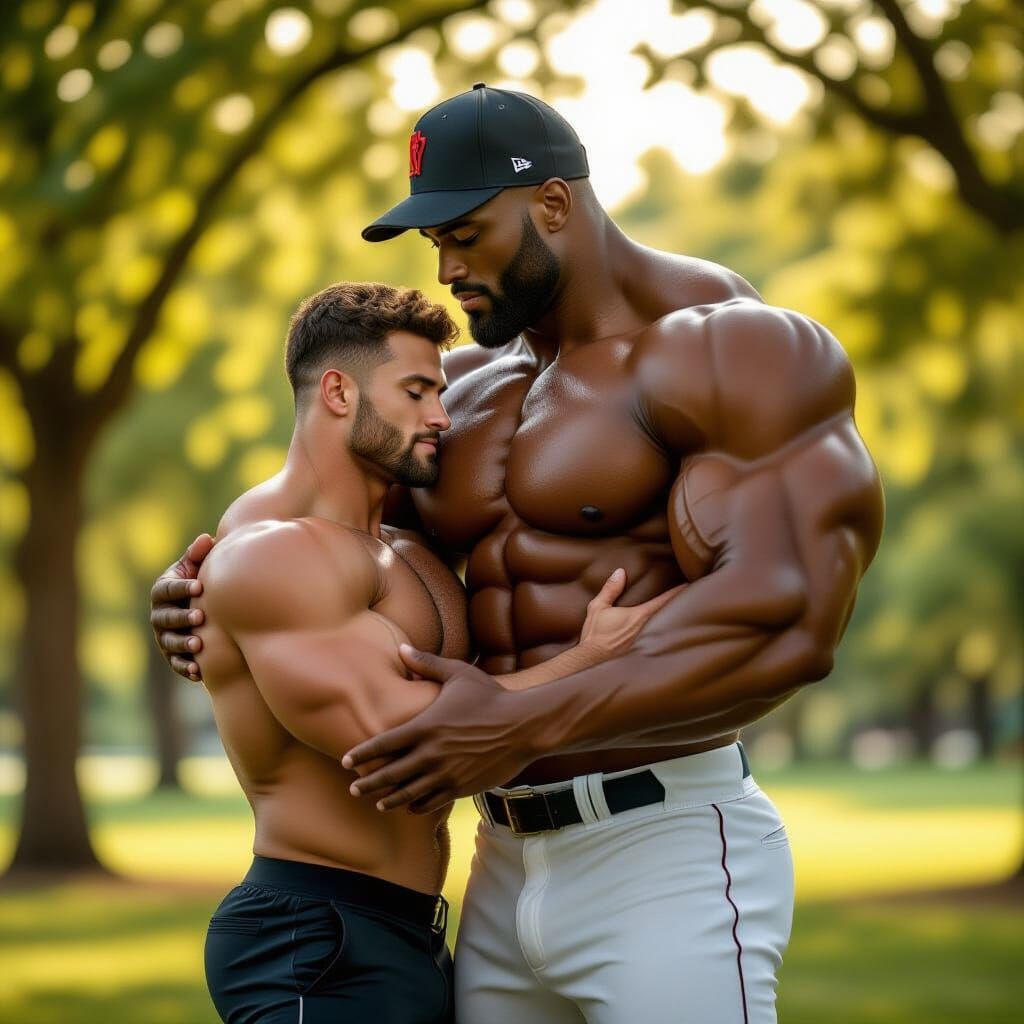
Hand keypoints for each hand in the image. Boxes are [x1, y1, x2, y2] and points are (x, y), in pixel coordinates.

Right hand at [149, 533, 213, 680]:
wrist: (206, 613)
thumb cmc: (201, 584)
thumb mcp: (196, 569)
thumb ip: (199, 556)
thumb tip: (207, 539)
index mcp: (163, 590)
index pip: (167, 589)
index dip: (182, 587)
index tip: (199, 587)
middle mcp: (159, 614)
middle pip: (165, 617)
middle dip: (181, 617)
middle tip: (200, 617)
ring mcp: (164, 636)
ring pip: (169, 642)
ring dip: (182, 644)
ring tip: (198, 645)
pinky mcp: (172, 656)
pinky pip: (176, 664)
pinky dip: (185, 668)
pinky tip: (197, 672)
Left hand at [342, 645, 536, 812]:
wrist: (523, 725)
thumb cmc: (490, 696)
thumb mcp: (458, 674)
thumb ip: (427, 663)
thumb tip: (402, 647)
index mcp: (425, 726)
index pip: (383, 745)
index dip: (362, 755)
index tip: (346, 761)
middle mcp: (431, 754)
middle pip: (389, 775)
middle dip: (368, 784)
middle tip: (354, 789)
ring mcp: (446, 774)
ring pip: (408, 794)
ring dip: (390, 799)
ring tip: (378, 802)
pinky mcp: (461, 787)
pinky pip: (432, 802)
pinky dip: (417, 805)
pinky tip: (411, 805)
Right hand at [580, 569, 685, 657]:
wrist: (590, 662)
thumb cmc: (595, 635)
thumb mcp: (598, 608)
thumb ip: (610, 589)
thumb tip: (620, 572)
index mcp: (639, 616)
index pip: (664, 601)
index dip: (678, 592)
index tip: (689, 585)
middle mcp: (648, 630)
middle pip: (672, 616)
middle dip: (683, 608)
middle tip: (696, 599)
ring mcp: (650, 644)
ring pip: (670, 631)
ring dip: (679, 624)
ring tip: (692, 618)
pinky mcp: (647, 656)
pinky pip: (663, 644)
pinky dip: (671, 639)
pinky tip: (677, 638)